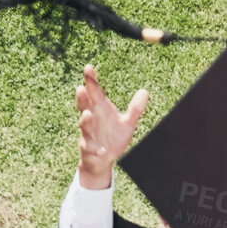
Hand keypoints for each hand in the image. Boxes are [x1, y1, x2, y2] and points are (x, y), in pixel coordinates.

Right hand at [75, 64, 146, 190]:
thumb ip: (135, 109)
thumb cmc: (112, 137)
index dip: (91, 81)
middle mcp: (91, 119)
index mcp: (99, 109)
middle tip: (81, 88)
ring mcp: (88, 134)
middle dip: (82, 98)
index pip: (95, 92)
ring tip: (88, 115)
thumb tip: (145, 91)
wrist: (102, 160)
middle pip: (84, 106)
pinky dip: (96, 149)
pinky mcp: (89, 149)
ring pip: (85, 127)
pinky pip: (91, 149)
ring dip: (85, 121)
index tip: (88, 67)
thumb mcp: (127, 123)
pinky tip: (102, 150)